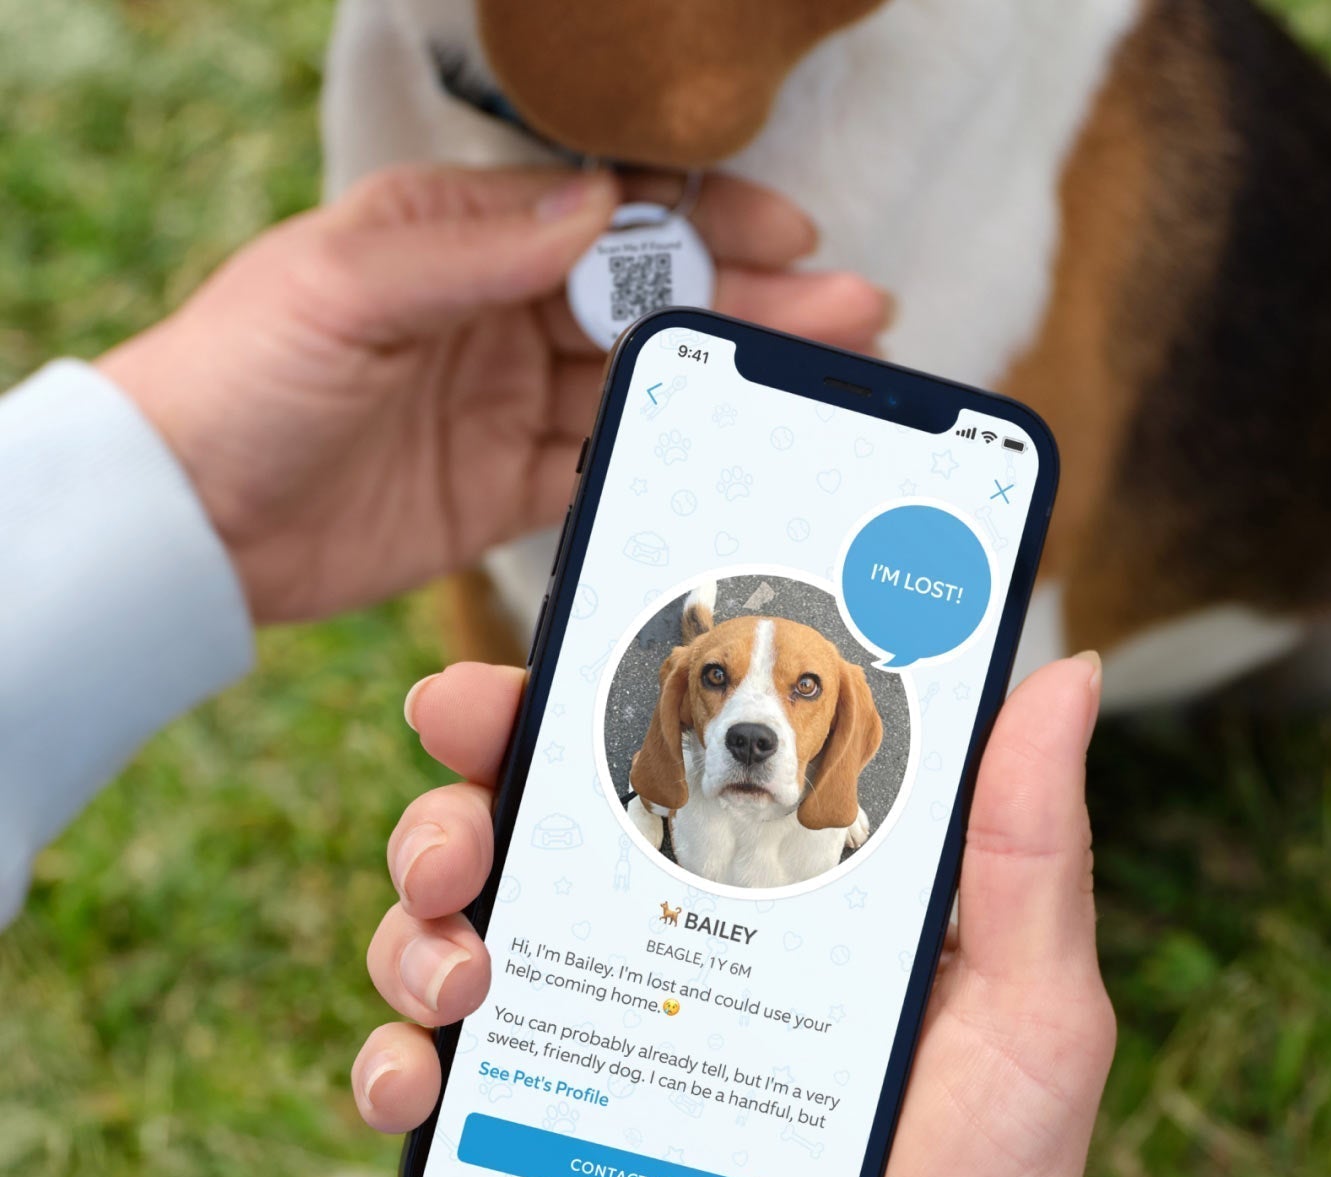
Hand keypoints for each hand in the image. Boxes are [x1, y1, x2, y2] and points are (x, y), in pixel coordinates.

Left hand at [98, 168, 889, 623]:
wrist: (188, 523)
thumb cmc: (239, 377)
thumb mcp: (343, 284)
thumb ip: (472, 245)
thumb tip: (598, 205)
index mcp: (458, 238)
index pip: (605, 211)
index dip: (701, 216)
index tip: (787, 229)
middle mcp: (494, 314)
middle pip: (645, 300)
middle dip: (748, 300)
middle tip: (848, 311)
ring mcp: (506, 405)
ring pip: (640, 384)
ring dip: (727, 381)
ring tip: (818, 379)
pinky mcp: (504, 488)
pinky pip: (602, 467)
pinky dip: (665, 462)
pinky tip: (731, 457)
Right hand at [356, 654, 1133, 1176]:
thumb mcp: (1033, 1000)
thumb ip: (1027, 845)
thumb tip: (1066, 678)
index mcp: (762, 890)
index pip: (644, 766)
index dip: (559, 713)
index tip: (502, 692)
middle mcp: (668, 943)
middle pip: (520, 835)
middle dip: (451, 811)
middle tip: (458, 844)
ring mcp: (604, 1035)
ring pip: (452, 938)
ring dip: (413, 931)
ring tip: (461, 976)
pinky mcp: (553, 1136)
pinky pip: (436, 1079)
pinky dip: (394, 1063)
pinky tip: (419, 1081)